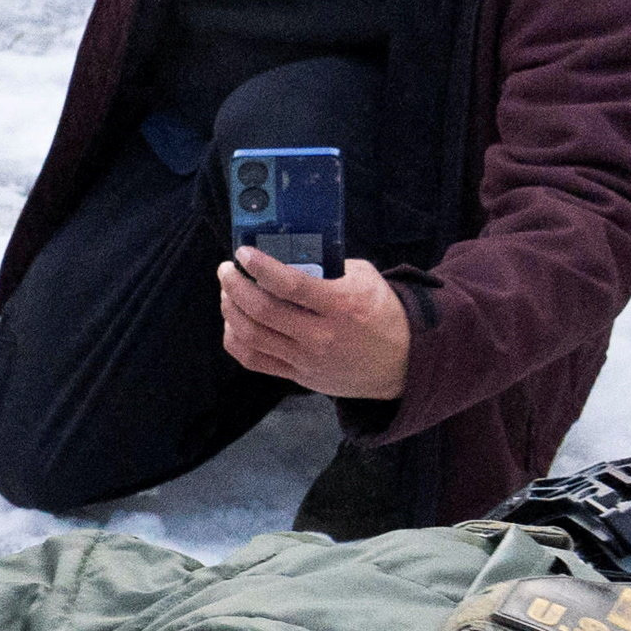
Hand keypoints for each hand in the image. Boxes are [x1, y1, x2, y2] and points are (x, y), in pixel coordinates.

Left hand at [216, 245, 412, 398]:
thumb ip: (329, 266)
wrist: (404, 363)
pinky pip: (255, 361)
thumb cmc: (383, 313)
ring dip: (231, 310)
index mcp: (342, 306)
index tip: (243, 254)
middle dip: (235, 286)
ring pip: (252, 336)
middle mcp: (322, 335)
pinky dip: (236, 340)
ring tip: (228, 292)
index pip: (290, 285)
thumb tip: (287, 254)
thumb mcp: (365, 279)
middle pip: (262, 311)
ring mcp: (308, 360)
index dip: (259, 267)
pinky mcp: (299, 377)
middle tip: (226, 270)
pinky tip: (234, 323)